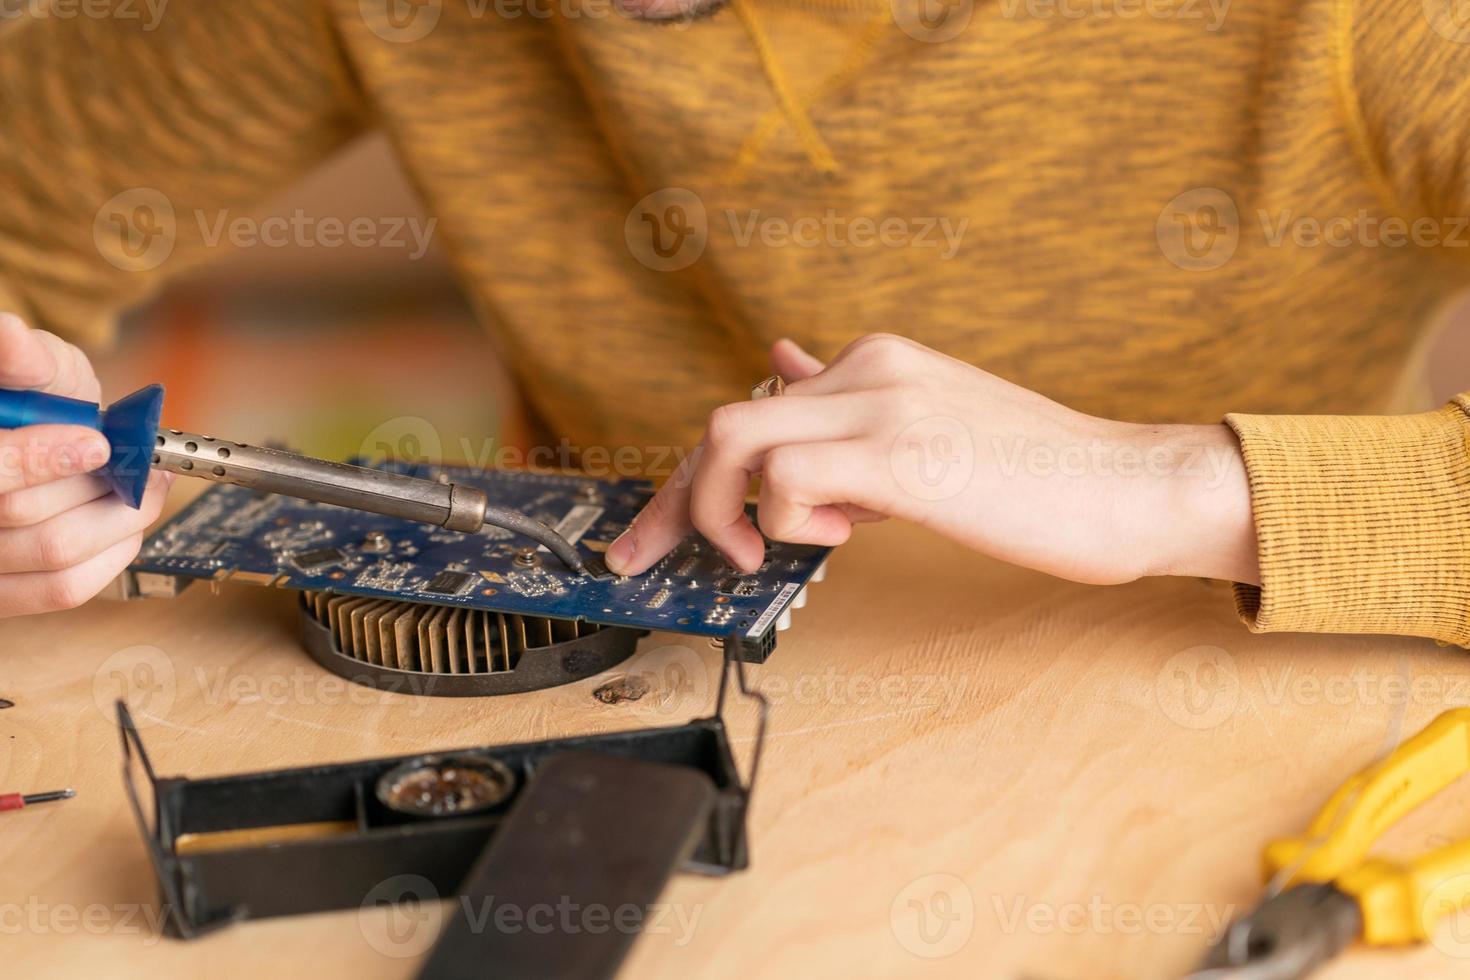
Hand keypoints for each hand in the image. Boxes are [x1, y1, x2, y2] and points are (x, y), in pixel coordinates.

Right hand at [0, 313, 170, 616]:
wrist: (42, 434)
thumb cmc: (35, 397)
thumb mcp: (34, 365)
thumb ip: (23, 358)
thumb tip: (10, 333)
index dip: (39, 459)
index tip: (94, 442)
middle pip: (23, 517)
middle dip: (96, 485)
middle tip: (143, 462)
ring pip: (54, 557)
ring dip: (117, 519)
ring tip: (143, 486)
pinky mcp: (4, 595)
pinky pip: (64, 590)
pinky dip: (112, 554)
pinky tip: (128, 523)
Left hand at [605, 333, 1259, 585]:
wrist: (1127, 486)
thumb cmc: (1032, 474)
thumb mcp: (928, 425)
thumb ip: (850, 406)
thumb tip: (781, 366)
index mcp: (874, 362)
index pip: (750, 411)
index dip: (688, 477)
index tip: (654, 532)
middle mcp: (870, 367)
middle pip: (722, 424)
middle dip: (670, 502)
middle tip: (646, 559)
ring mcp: (885, 405)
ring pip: (734, 438)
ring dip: (725, 510)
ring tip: (768, 549)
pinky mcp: (904, 455)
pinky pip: (787, 479)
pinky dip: (783, 521)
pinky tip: (839, 536)